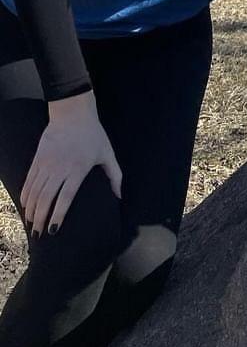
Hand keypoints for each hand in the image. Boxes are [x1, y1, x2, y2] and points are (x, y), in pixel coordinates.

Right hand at [21, 91, 121, 236]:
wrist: (73, 113)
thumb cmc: (93, 134)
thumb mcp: (107, 153)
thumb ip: (115, 175)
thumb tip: (120, 196)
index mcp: (78, 168)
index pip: (65, 197)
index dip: (58, 214)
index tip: (53, 230)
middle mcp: (59, 168)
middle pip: (46, 197)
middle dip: (40, 218)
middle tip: (38, 233)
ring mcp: (46, 163)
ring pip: (34, 191)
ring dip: (31, 209)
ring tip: (31, 223)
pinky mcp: (38, 158)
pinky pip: (29, 180)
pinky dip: (25, 194)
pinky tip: (25, 205)